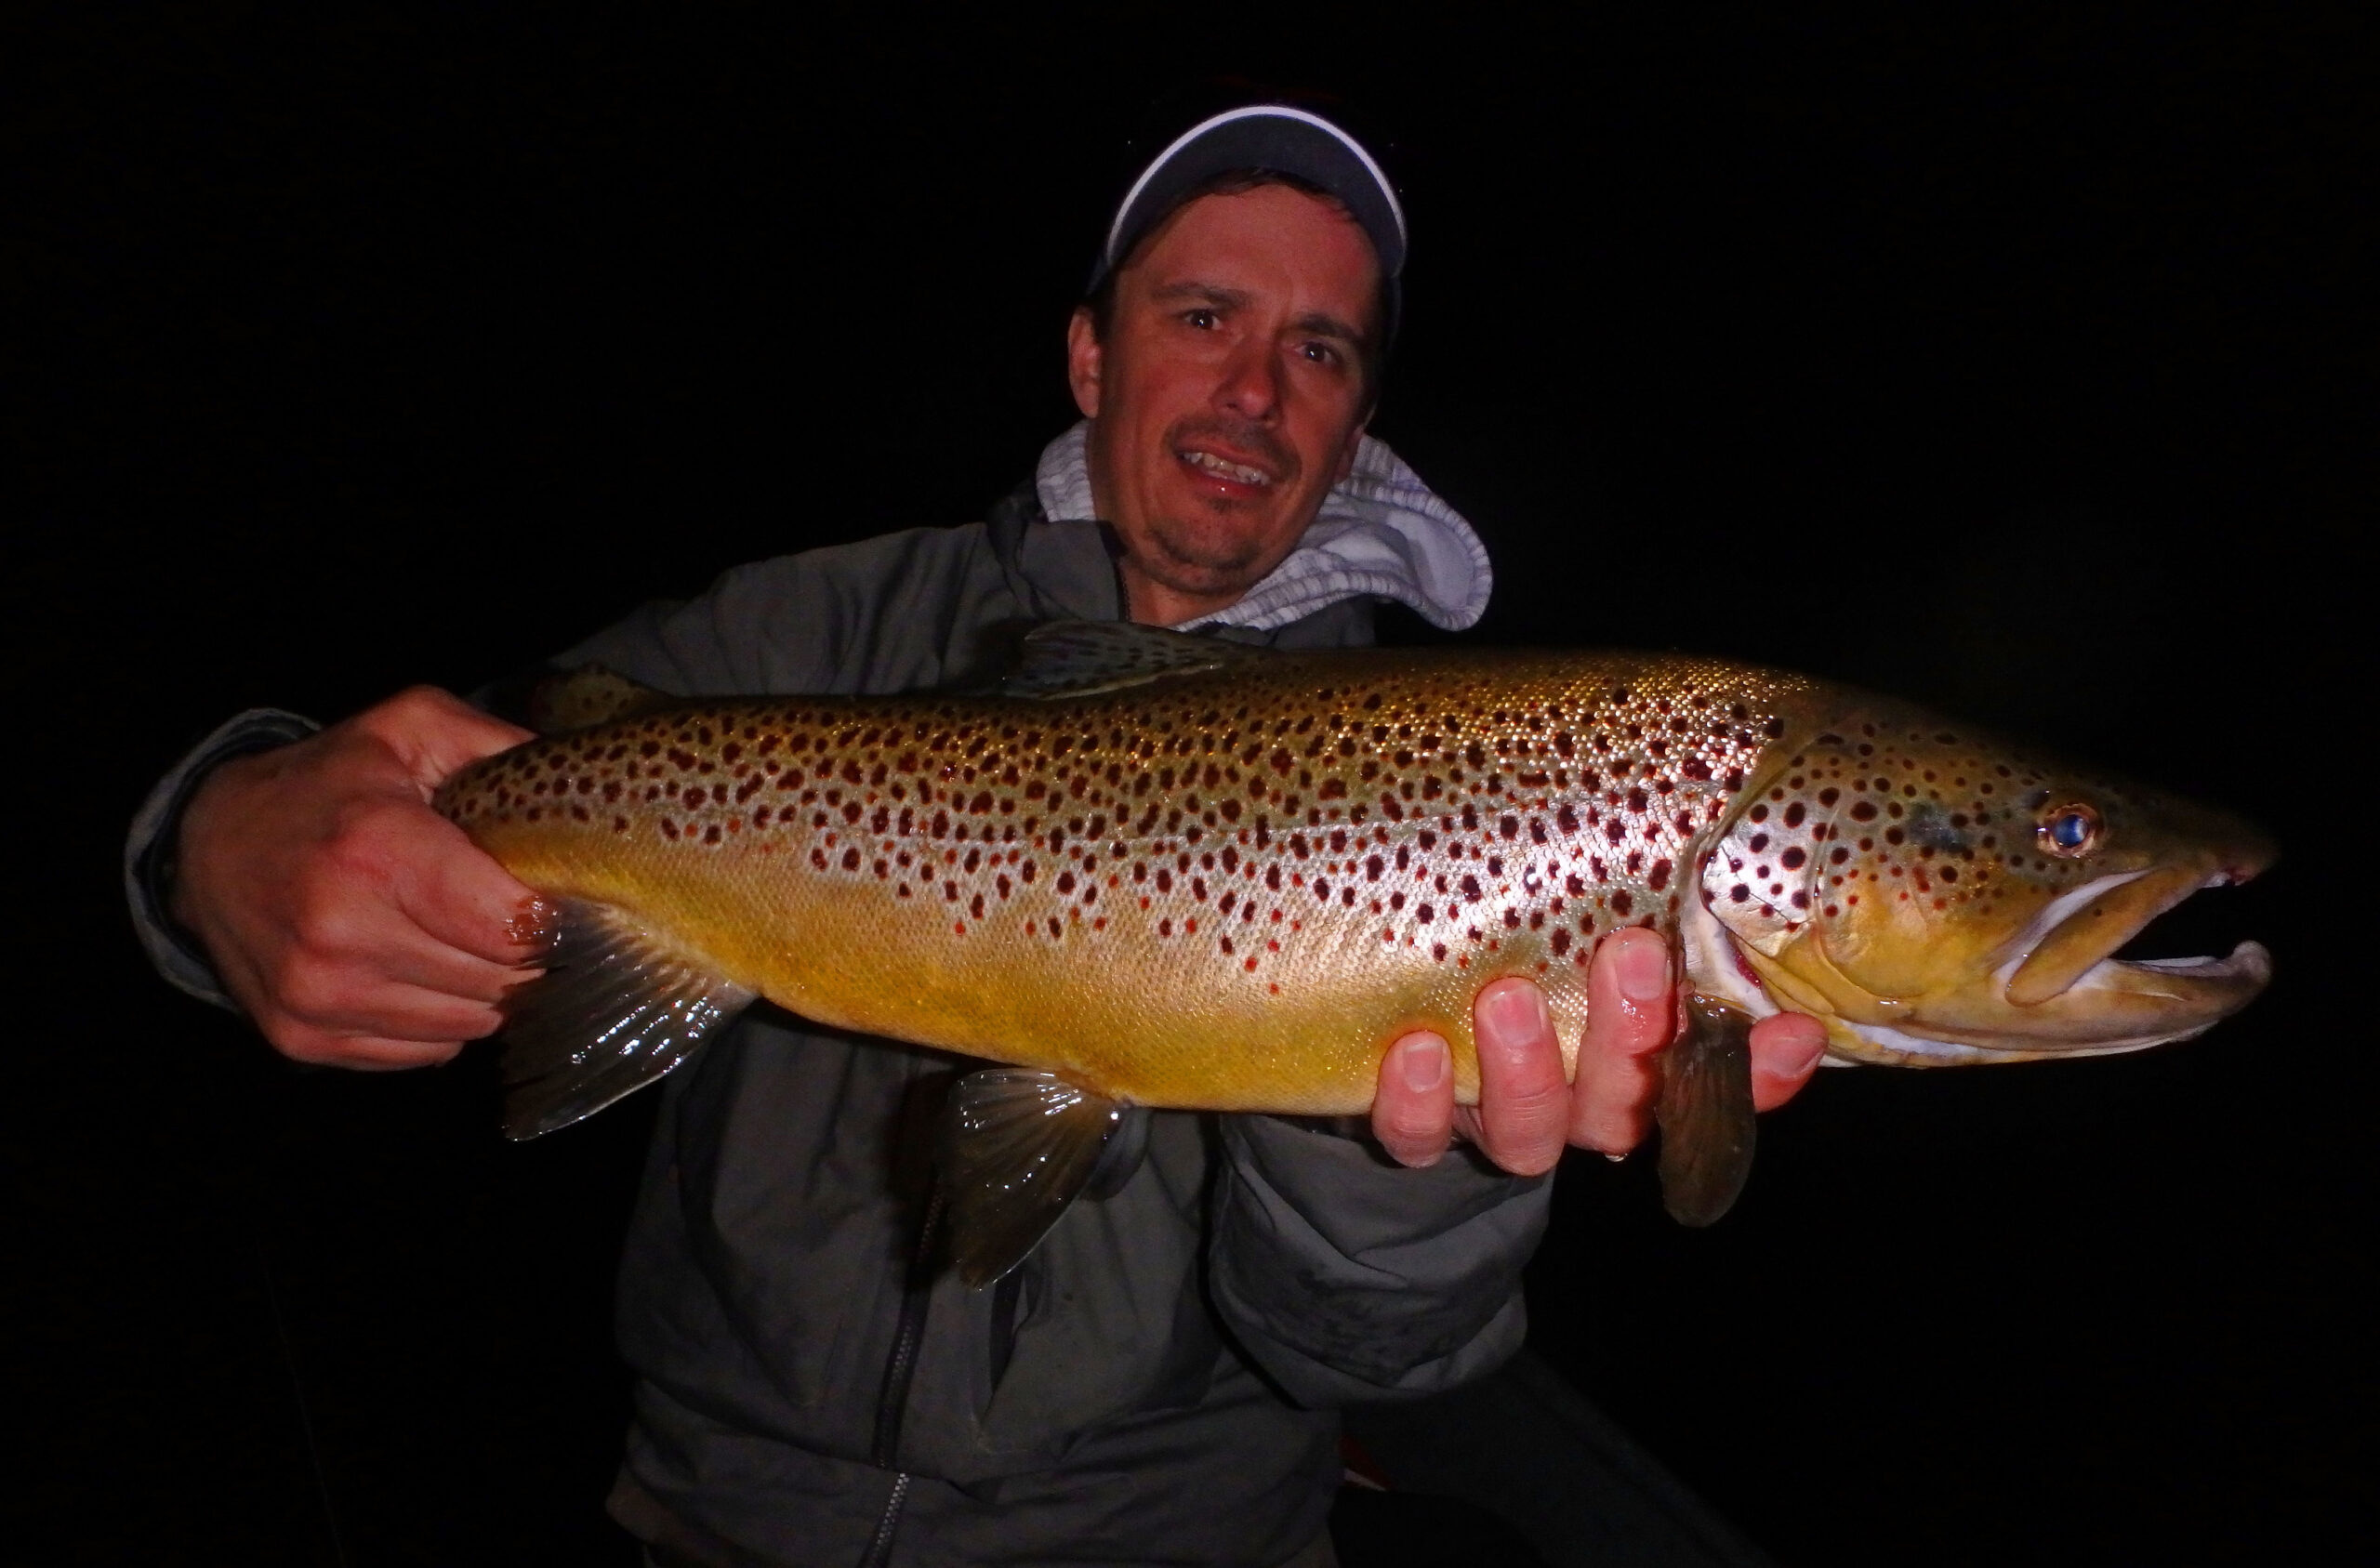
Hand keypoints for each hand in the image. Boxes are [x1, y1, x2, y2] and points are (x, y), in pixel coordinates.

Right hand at [172, 686, 542, 1068]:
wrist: (208, 849)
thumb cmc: (327, 786)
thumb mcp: (407, 729)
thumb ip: (498, 745)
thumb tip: (582, 791)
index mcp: (377, 850)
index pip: (512, 926)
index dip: (549, 914)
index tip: (550, 895)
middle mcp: (342, 932)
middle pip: (499, 980)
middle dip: (521, 950)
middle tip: (507, 914)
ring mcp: (318, 995)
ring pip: (471, 1024)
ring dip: (485, 988)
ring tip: (461, 938)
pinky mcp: (305, 1037)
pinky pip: (428, 1051)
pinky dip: (441, 1018)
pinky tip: (420, 969)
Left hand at [1370, 926, 1827, 1173]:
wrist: (1394, 1025)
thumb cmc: (1509, 939)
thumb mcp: (1567, 915)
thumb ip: (1631, 888)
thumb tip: (1695, 807)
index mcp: (1632, 1059)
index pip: (1719, 1083)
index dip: (1762, 1072)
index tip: (1792, 1030)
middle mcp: (1572, 1101)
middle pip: (1622, 1105)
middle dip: (1634, 1037)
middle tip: (1633, 955)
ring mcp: (1492, 1120)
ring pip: (1529, 1133)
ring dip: (1527, 1072)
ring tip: (1509, 999)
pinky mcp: (1413, 1129)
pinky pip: (1416, 1138)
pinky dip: (1417, 1102)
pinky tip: (1416, 1048)